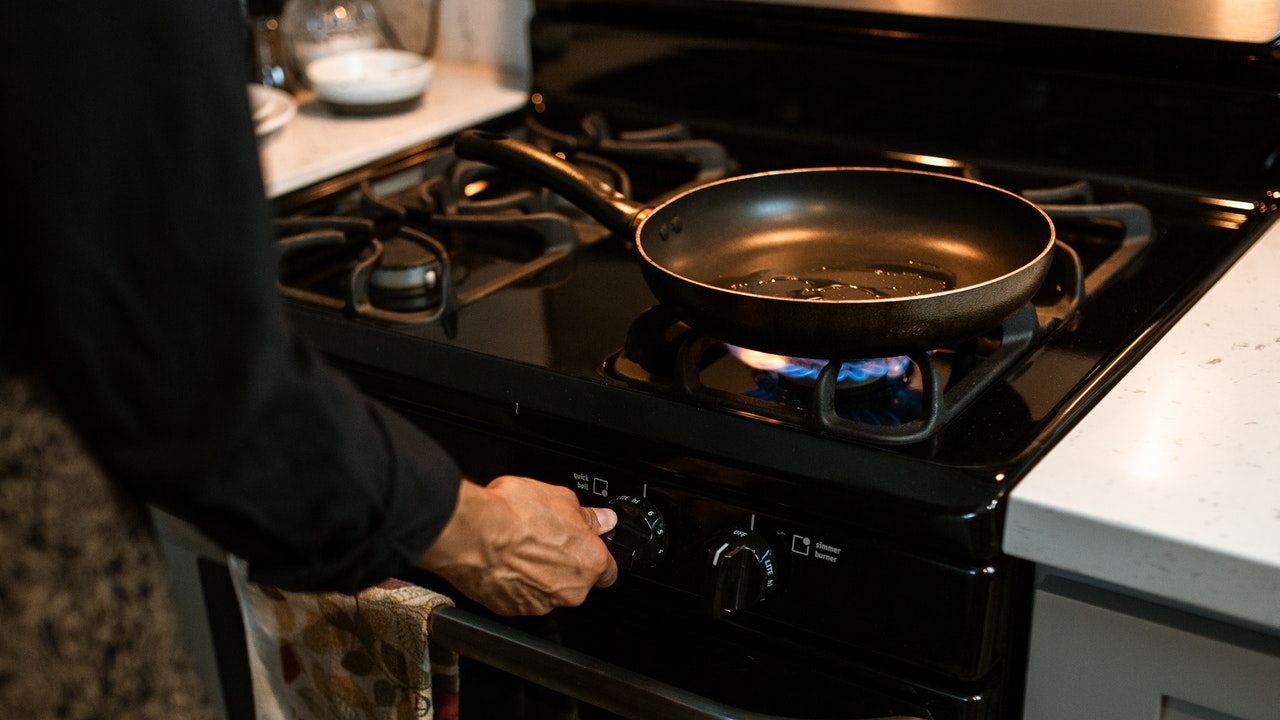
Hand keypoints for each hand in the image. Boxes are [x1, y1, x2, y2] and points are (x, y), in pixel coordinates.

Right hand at [416, 476, 618, 615]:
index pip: (608, 570)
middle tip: (544, 539)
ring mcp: (540, 604)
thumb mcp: (561, 498)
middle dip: (563, 563)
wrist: (472, 534)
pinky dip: (514, 583)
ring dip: (537, 573)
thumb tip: (601, 518)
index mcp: (590, 562)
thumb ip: (587, 515)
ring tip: (519, 547)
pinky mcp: (511, 610)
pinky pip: (519, 597)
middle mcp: (570, 590)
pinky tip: (504, 561)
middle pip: (576, 581)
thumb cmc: (514, 515)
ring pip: (547, 590)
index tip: (585, 546)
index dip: (596, 556)